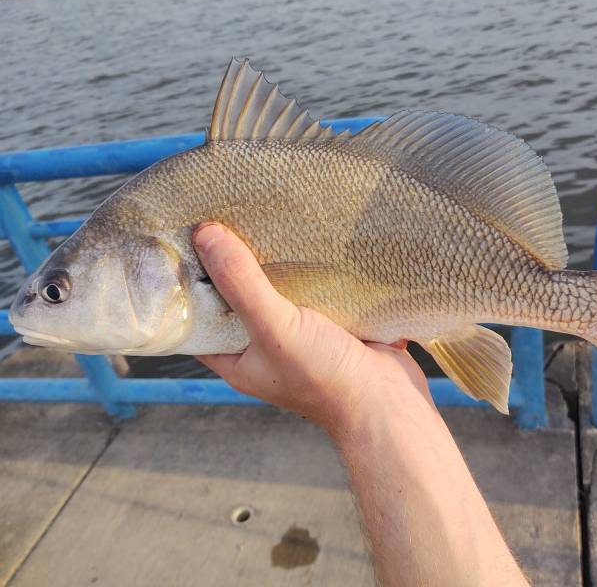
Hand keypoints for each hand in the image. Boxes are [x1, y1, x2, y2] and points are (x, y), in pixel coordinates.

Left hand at [193, 223, 431, 435]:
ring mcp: (300, 336)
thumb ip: (240, 283)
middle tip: (226, 217)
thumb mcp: (273, 328)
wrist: (386, 401)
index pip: (201, 316)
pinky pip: (315, 290)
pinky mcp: (333, 324)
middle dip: (237, 264)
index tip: (186, 239)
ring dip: (278, 263)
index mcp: (238, 358)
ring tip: (265, 219)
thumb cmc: (324, 376)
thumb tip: (205, 235)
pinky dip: (313, 269)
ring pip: (280, 291)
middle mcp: (265, 348)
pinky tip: (310, 239)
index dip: (190, 282)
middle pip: (240, 298)